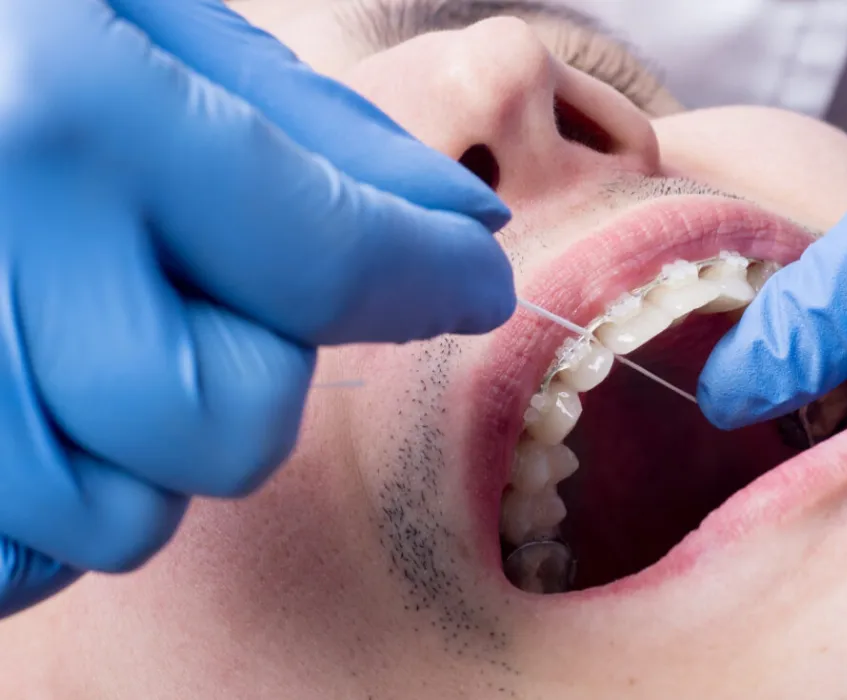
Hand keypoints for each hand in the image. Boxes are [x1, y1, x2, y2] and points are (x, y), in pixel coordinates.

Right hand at [0, 0, 513, 616]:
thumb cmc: (5, 19)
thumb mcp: (149, 15)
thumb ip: (314, 136)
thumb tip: (461, 228)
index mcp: (66, 115)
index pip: (325, 259)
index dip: (431, 279)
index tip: (471, 284)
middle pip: (226, 425)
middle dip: (260, 376)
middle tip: (211, 297)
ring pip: (117, 513)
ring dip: (152, 446)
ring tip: (103, 337)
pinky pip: (15, 557)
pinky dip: (59, 498)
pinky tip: (46, 399)